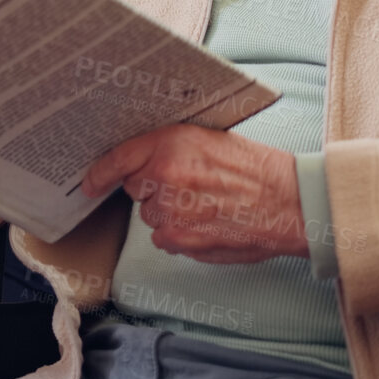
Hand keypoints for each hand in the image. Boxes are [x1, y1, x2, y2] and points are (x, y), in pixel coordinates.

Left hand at [83, 125, 305, 263]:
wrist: (289, 203)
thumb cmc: (257, 170)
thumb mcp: (210, 139)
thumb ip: (172, 148)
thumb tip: (144, 161)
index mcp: (171, 143)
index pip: (119, 158)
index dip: (100, 173)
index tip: (89, 183)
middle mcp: (165, 175)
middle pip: (135, 188)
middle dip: (153, 188)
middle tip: (190, 186)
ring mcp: (169, 210)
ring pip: (150, 215)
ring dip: (169, 212)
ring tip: (206, 204)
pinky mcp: (179, 238)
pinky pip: (164, 237)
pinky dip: (180, 234)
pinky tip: (208, 222)